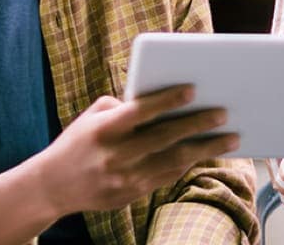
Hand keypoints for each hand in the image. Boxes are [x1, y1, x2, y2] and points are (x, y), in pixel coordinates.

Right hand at [36, 85, 238, 213]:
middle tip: (223, 113)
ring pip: (173, 161)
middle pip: (164, 137)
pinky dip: (189, 163)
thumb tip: (162, 103)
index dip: (167, 100)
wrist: (53, 186)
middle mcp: (115, 155)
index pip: (140, 112)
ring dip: (205, 148)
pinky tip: (206, 152)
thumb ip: (124, 107)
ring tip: (230, 138)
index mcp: (104, 130)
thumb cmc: (78, 142)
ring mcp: (125, 177)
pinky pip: (168, 176)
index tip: (193, 89)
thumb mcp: (92, 117)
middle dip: (198, 124)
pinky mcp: (132, 194)